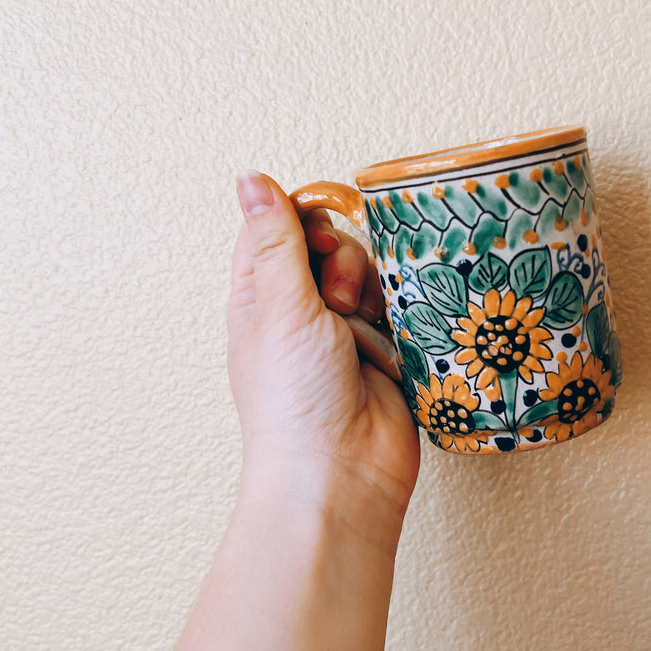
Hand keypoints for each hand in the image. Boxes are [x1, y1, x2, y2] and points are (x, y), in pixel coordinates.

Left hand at [227, 171, 419, 546]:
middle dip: (343, 264)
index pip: (278, 228)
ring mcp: (345, 333)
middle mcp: (301, 312)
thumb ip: (276, 238)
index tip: (319, 233)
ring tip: (362, 333)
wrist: (343, 472)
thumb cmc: (295, 399)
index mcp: (261, 297)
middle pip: (332, 246)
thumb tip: (250, 178)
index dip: (302, 219)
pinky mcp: (385, 352)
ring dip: (372, 295)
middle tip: (336, 302)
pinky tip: (392, 343)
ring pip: (372, 275)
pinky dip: (399, 319)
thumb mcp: (279, 305)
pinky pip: (401, 308)